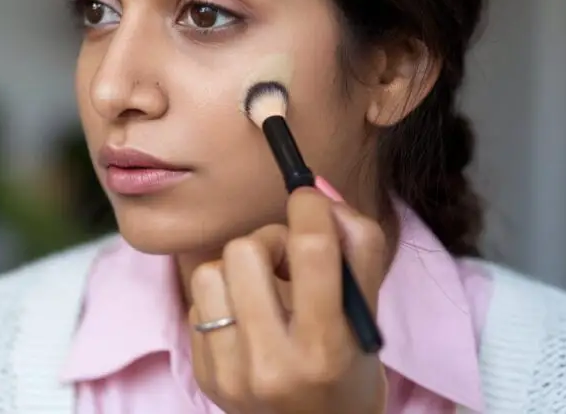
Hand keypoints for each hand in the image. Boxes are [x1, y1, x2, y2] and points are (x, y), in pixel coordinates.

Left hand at [188, 183, 388, 413]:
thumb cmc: (347, 369)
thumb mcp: (367, 315)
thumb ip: (358, 249)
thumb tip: (318, 191)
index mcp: (326, 349)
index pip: (312, 251)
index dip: (310, 208)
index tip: (308, 199)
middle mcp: (273, 365)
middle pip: (246, 250)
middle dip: (270, 243)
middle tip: (288, 262)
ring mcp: (231, 373)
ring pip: (210, 271)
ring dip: (238, 271)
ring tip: (264, 291)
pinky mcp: (205, 374)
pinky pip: (197, 302)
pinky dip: (223, 300)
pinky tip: (247, 319)